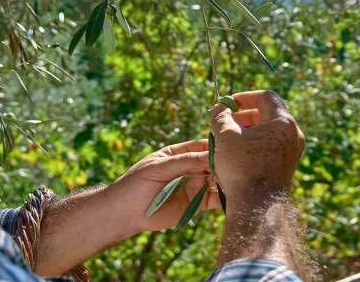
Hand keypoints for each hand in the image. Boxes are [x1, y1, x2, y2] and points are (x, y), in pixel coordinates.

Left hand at [34, 140, 219, 275]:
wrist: (124, 213)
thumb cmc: (135, 184)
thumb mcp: (158, 167)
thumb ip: (183, 162)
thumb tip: (209, 156)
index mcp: (176, 154)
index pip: (200, 146)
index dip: (214, 147)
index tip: (228, 147)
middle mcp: (188, 169)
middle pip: (211, 163)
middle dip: (223, 164)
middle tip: (235, 167)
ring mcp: (192, 186)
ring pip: (215, 181)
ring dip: (226, 180)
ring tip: (235, 181)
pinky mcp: (195, 205)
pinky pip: (213, 199)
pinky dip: (224, 198)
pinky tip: (232, 196)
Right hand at [211, 90, 304, 200]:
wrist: (256, 205)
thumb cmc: (241, 167)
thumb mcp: (225, 136)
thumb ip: (221, 116)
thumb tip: (219, 108)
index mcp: (283, 122)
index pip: (266, 97)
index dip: (244, 96)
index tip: (228, 104)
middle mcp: (293, 134)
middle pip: (268, 114)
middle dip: (244, 115)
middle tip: (225, 122)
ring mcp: (292, 151)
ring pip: (269, 131)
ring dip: (248, 131)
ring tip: (228, 139)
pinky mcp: (287, 165)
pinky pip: (271, 146)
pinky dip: (255, 144)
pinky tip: (237, 154)